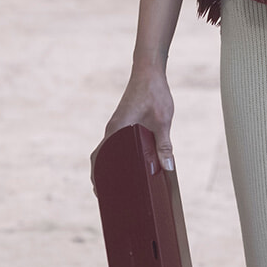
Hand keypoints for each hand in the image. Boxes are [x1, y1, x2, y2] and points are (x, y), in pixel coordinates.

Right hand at [90, 67, 175, 192]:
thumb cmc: (154, 93)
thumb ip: (164, 145)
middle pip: (103, 157)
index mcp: (116, 131)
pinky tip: (136, 165)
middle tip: (113, 195)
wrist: (149, 72)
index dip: (98, 175)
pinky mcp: (124, 124)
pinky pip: (119, 144)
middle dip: (105, 176)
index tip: (99, 191)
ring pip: (111, 151)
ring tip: (125, 186)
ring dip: (114, 166)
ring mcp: (117, 127)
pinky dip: (122, 156)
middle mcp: (113, 130)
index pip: (100, 157)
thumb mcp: (162, 121)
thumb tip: (168, 169)